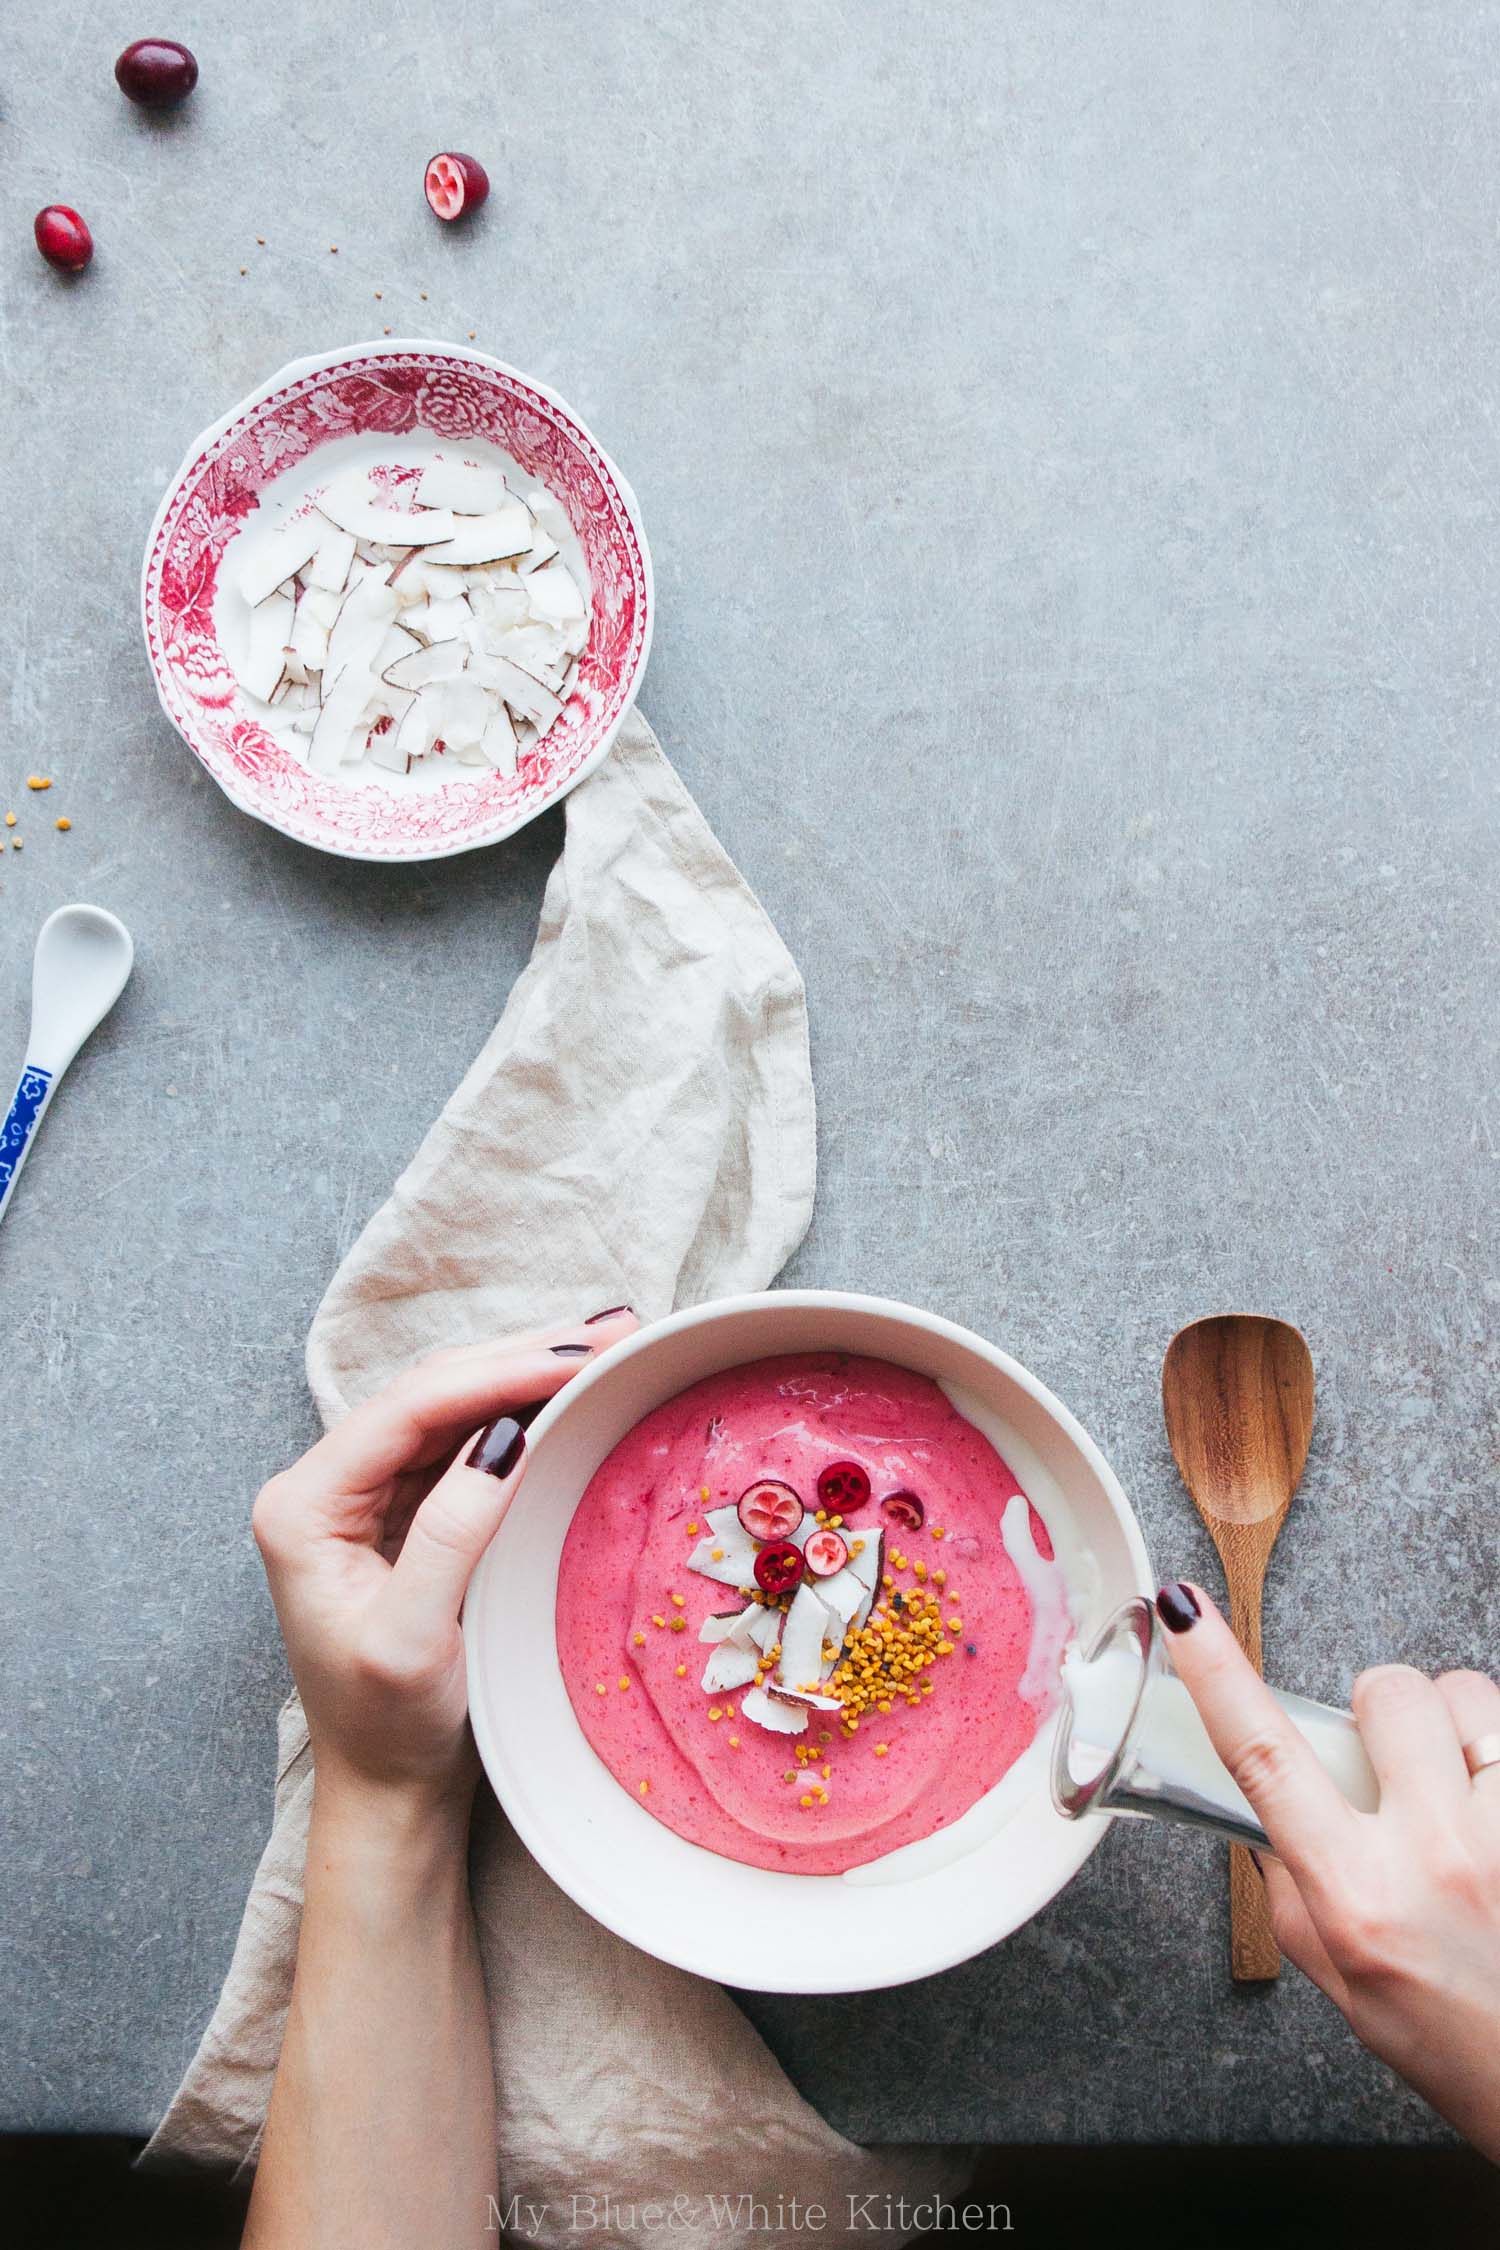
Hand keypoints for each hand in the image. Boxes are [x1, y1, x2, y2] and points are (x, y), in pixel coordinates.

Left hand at [251, 1310, 638, 1815]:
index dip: (498, 1372)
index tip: (579, 1356)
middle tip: (614, 1331)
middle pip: (432, 1391)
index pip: (410, 1409)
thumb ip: (451, 1534)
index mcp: (304, 1507)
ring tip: (608, 1343)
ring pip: (453, 1405)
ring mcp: (365, 1496)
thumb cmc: (389, 1731)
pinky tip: (571, 1388)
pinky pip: (465, 1439)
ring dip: (527, 1372)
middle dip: (522, 1355)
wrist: (386, 1792)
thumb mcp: (413, 1642)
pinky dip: (521, 1409)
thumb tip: (505, 1438)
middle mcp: (324, 1486)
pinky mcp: (404, 1512)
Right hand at [1158, 1580, 1499, 2160]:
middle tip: (1392, 1766)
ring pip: (1469, 1696)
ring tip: (1462, 1788)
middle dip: (1380, 1709)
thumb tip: (1268, 1817)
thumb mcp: (1344, 1984)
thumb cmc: (1459, 2052)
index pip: (1265, 1757)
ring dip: (1456, 1726)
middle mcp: (1436, 1858)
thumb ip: (1297, 1890)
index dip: (1216, 1673)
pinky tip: (1493, 1807)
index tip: (1183, 1610)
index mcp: (1358, 1898)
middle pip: (1386, 1694)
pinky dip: (1499, 1755)